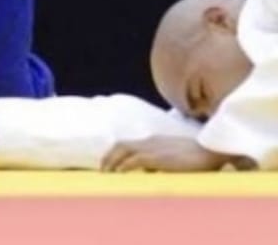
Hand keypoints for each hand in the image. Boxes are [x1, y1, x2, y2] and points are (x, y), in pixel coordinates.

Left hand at [101, 136, 234, 171]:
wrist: (211, 151)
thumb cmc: (197, 156)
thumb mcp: (174, 158)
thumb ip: (160, 162)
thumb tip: (150, 172)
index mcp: (153, 141)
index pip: (127, 144)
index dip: (115, 154)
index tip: (109, 165)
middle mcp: (150, 141)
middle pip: (120, 145)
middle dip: (108, 157)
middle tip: (103, 170)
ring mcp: (153, 147)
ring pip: (123, 149)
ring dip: (112, 161)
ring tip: (107, 173)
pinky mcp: (159, 157)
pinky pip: (135, 160)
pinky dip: (125, 166)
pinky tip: (120, 174)